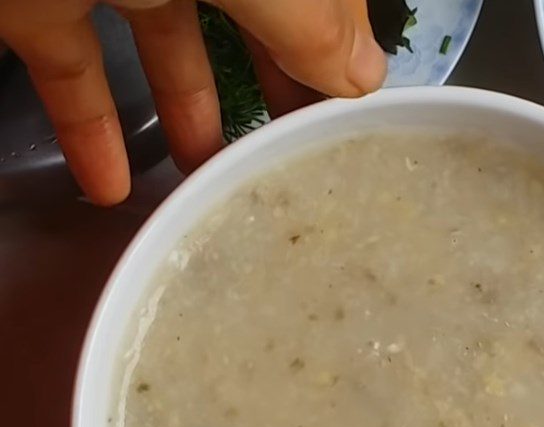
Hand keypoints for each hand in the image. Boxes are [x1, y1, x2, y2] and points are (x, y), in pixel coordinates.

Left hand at [0, 0, 386, 204]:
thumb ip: (312, 18)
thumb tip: (366, 76)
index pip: (312, 0)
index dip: (334, 57)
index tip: (342, 128)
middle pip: (247, 23)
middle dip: (270, 94)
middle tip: (287, 160)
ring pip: (162, 48)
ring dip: (185, 122)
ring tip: (207, 187)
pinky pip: (73, 67)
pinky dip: (92, 130)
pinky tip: (110, 188)